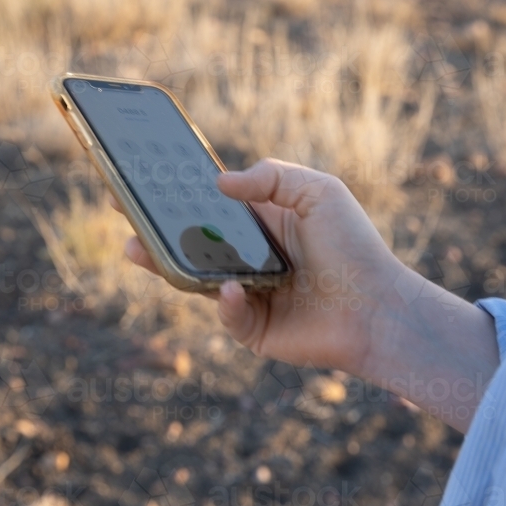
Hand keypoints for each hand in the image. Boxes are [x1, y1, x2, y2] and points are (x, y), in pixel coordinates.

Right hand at [117, 157, 500, 432]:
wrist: (379, 308)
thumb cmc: (354, 246)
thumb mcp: (319, 192)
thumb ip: (271, 177)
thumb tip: (219, 183)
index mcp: (262, 224)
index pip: (211, 208)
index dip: (180, 197)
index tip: (146, 183)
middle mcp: (249, 258)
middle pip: (192, 244)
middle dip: (157, 232)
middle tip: (126, 218)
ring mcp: (249, 294)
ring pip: (195, 281)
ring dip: (166, 266)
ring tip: (139, 250)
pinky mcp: (253, 328)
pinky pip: (226, 314)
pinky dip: (224, 302)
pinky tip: (228, 290)